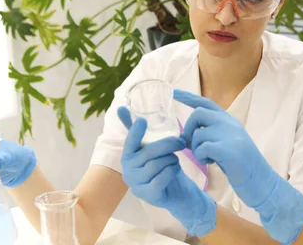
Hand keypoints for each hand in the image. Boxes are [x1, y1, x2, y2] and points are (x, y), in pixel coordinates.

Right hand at [118, 106, 216, 236]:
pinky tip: (175, 169)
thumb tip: (121, 107)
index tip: (142, 121)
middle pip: (149, 152)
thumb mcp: (151, 147)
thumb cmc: (162, 166)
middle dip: (168, 144)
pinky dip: (172, 171)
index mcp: (127, 157)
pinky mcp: (148, 196)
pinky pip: (162, 178)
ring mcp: (136, 185)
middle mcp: (128, 171)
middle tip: (181, 141)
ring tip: (174, 160)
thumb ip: (138, 131)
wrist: (176, 192)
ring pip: (157, 165)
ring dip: (171, 159)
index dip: (136, 131)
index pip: (130, 142)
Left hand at [174, 90, 302, 243]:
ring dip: (196, 148)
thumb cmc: (241, 166)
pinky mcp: (229, 150)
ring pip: (198, 133)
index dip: (188, 97)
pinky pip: (202, 147)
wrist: (262, 181)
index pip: (206, 102)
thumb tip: (185, 135)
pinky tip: (210, 162)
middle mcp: (230, 123)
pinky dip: (201, 156)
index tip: (173, 91)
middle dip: (189, 128)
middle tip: (191, 145)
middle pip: (198, 114)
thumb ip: (211, 134)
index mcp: (230, 121)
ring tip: (206, 158)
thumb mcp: (227, 143)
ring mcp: (231, 135)